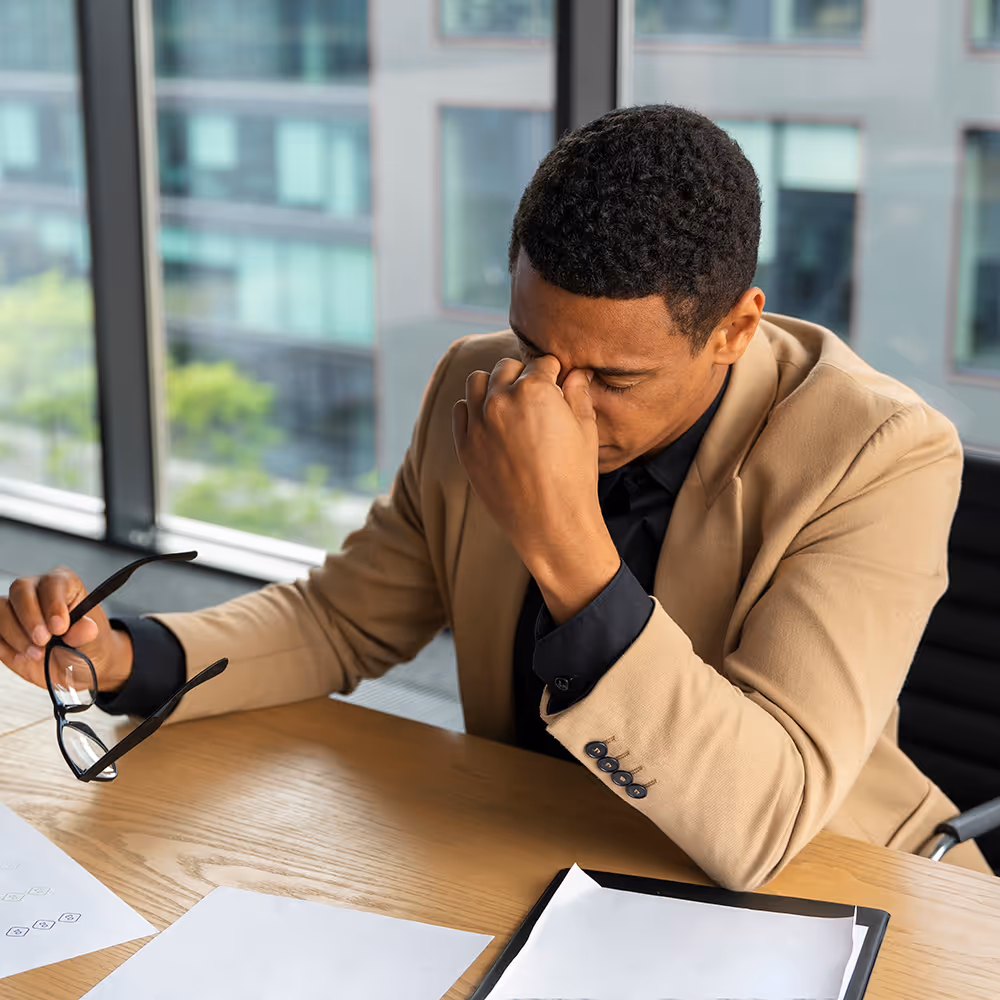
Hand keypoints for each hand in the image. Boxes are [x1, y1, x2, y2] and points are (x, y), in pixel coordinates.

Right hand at [0, 567, 133, 692]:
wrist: (74, 668)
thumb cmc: (86, 647)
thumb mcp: (93, 642)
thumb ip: (87, 633)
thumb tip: (86, 628)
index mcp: (63, 585)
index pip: (53, 583)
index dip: (54, 604)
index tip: (59, 627)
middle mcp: (36, 590)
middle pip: (20, 590)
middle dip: (30, 618)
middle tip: (43, 641)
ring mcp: (15, 608)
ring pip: (1, 609)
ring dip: (16, 635)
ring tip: (36, 654)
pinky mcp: (1, 628)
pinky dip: (4, 647)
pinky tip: (22, 658)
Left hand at [452, 355, 619, 622]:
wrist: (550, 523)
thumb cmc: (575, 477)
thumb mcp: (585, 430)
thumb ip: (578, 394)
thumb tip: (577, 373)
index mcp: (534, 390)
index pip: (541, 362)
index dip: (553, 372)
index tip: (557, 382)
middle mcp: (501, 400)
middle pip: (507, 367)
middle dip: (522, 375)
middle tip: (534, 394)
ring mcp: (478, 423)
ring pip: (477, 381)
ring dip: (494, 385)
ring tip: (509, 402)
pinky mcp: (464, 445)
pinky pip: (461, 411)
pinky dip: (474, 410)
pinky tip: (491, 422)